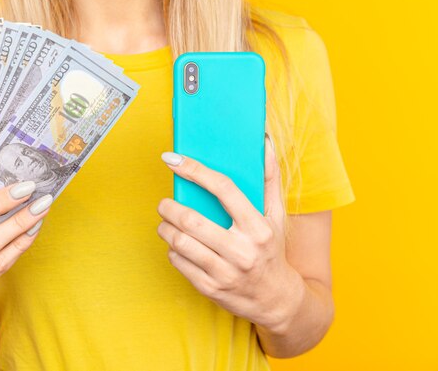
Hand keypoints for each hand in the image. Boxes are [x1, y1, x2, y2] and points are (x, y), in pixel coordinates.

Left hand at [156, 137, 302, 331]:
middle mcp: (242, 250)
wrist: (276, 300)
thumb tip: (264, 141)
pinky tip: (176, 244)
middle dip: (169, 207)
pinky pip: (179, 262)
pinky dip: (172, 249)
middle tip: (164, 203)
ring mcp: (225, 272)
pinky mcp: (210, 288)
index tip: (174, 160)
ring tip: (165, 222)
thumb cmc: (272, 249)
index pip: (224, 189)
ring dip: (165, 228)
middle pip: (192, 220)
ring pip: (180, 242)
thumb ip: (269, 178)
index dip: (195, 171)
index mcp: (258, 227)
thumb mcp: (277, 215)